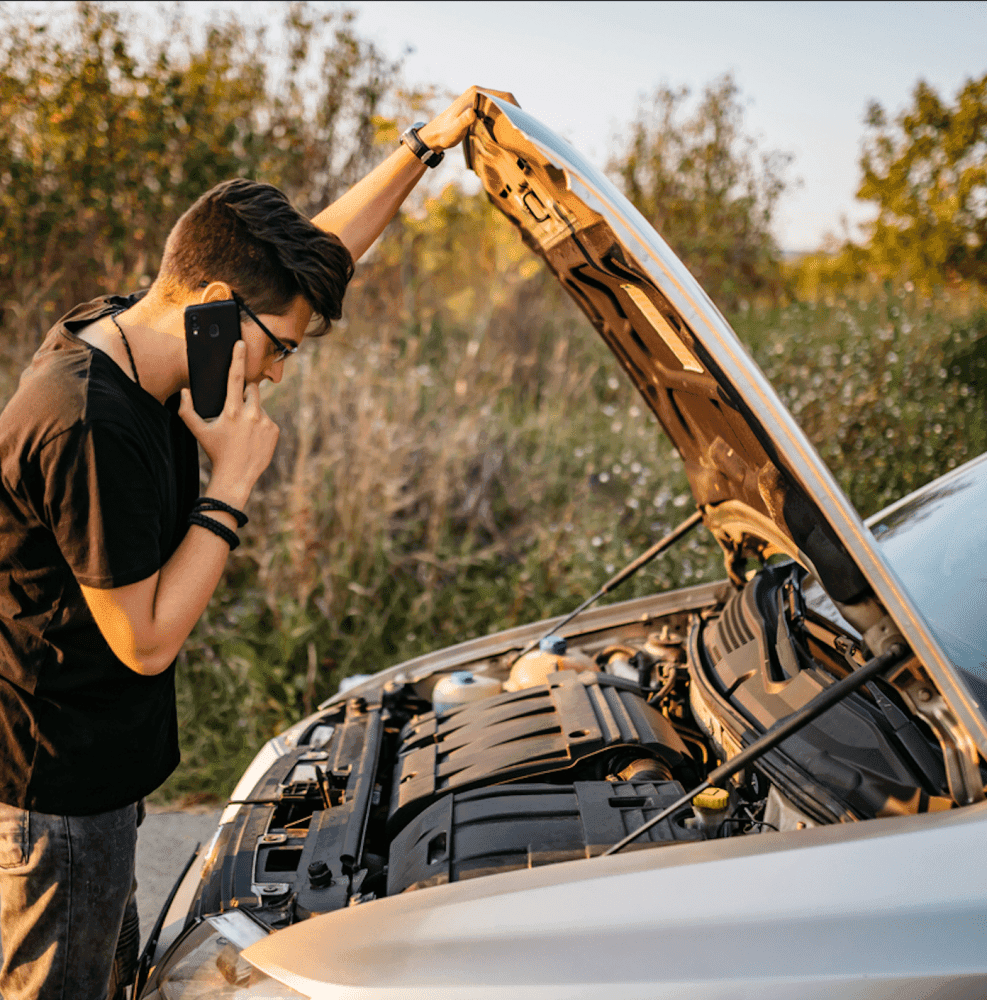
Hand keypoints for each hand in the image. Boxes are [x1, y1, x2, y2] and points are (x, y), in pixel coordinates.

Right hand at [178, 341, 279, 507]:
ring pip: (259, 405)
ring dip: (252, 411)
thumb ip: (187, 410)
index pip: (235, 378)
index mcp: (231, 411)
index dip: (237, 358)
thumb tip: (184, 392)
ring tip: (243, 431)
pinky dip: (261, 424)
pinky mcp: (275, 430)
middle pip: (252, 389)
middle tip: (236, 411)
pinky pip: (268, 419)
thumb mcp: (198, 432)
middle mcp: (251, 414)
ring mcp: (265, 422)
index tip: (240, 343)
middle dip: (245, 394)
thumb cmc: (216, 453)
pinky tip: (253, 437)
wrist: (236, 476)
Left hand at [418, 86, 518, 151]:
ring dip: (510, 114)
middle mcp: (477, 92)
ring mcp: (478, 99)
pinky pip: (495, 108)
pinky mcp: (478, 107)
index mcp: (474, 94)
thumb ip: (463, 122)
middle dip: (515, 110)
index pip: (501, 95)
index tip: (522, 119)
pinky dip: (504, 116)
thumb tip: (473, 113)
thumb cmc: (444, 134)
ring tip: (519, 128)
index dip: (514, 106)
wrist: (434, 136)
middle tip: (524, 126)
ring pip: (501, 103)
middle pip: (504, 98)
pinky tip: (508, 128)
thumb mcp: (454, 130)